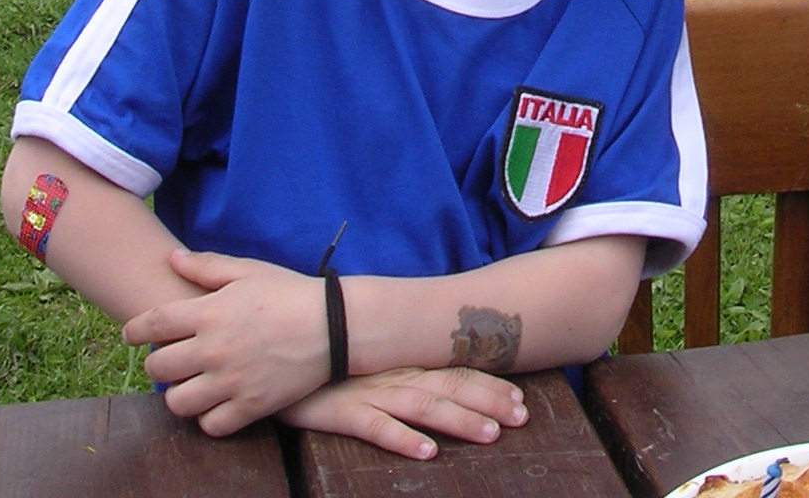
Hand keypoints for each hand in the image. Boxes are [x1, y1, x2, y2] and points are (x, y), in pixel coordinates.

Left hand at [124, 249, 330, 433]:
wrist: (334, 326)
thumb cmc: (289, 293)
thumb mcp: (249, 271)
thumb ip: (207, 266)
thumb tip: (172, 258)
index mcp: (211, 312)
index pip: (152, 324)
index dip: (134, 330)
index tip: (131, 334)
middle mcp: (214, 349)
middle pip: (157, 367)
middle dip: (158, 362)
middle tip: (171, 357)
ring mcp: (231, 382)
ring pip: (177, 403)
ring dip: (179, 394)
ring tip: (191, 383)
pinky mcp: (250, 407)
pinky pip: (210, 426)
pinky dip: (208, 417)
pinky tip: (216, 402)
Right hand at [280, 365, 528, 461]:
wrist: (286, 356)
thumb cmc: (335, 365)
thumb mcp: (376, 363)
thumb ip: (408, 369)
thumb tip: (443, 379)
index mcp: (407, 364)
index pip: (458, 371)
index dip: (491, 385)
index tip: (522, 398)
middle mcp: (397, 375)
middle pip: (451, 387)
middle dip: (490, 401)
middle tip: (522, 416)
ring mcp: (372, 393)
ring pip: (424, 406)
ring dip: (460, 420)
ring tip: (490, 435)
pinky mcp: (343, 412)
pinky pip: (377, 427)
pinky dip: (403, 438)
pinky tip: (427, 452)